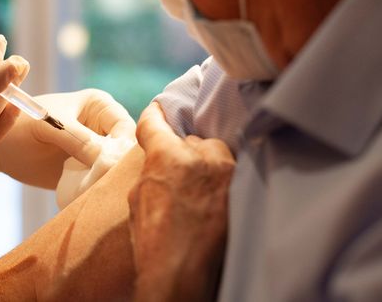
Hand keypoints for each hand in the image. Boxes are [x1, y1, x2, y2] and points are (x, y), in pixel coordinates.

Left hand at [0, 87, 135, 189]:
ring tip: (91, 190)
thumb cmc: (20, 126)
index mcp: (101, 106)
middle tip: (101, 181)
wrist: (0, 149)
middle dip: (117, 167)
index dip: (122, 148)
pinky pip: (103, 184)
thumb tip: (110, 160)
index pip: (127, 128)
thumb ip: (78, 140)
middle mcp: (105, 128)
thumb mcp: (48, 127)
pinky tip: (85, 195)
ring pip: (117, 170)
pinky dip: (97, 190)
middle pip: (127, 152)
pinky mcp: (89, 172)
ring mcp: (98, 152)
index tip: (109, 165)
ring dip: (108, 181)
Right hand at [128, 102, 234, 301]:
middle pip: (191, 140)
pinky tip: (216, 200)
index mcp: (165, 155)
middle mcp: (198, 155)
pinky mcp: (243, 188)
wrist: (180, 273)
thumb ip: (152, 169)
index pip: (156, 121)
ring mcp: (225, 171)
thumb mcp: (138, 198)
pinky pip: (232, 172)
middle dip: (185, 154)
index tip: (158, 109)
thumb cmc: (152, 241)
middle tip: (181, 177)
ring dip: (208, 166)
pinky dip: (224, 182)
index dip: (155, 114)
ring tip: (202, 192)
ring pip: (216, 154)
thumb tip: (160, 160)